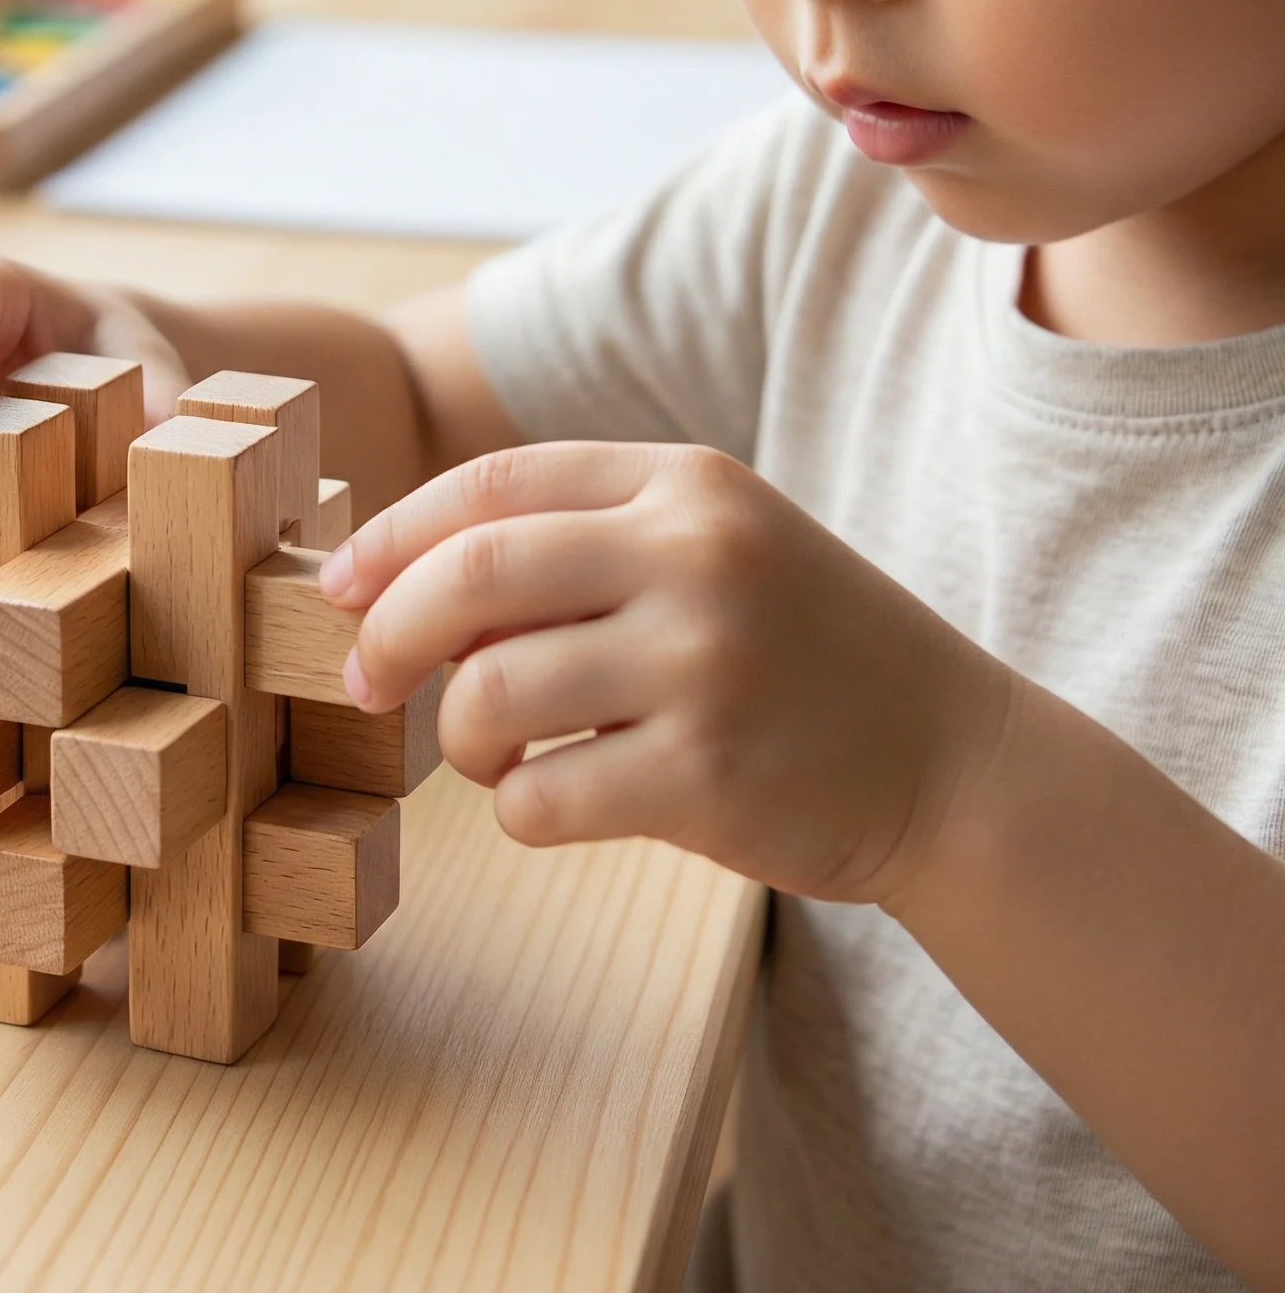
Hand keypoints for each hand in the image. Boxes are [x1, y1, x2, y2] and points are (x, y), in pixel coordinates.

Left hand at [321, 442, 1014, 904]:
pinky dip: (517, 808)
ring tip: (493, 753)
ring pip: (488, 695)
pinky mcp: (709, 778)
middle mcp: (694, 556)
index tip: (340, 586)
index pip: (491, 484)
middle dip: (385, 631)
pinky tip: (553, 800)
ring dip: (457, 737)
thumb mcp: (708, 552)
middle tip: (362, 677)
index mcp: (684, 483)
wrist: (951, 760)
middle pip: (469, 576)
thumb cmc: (798, 651)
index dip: (392, 535)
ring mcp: (704, 666)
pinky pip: (538, 798)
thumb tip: (402, 588)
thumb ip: (576, 548)